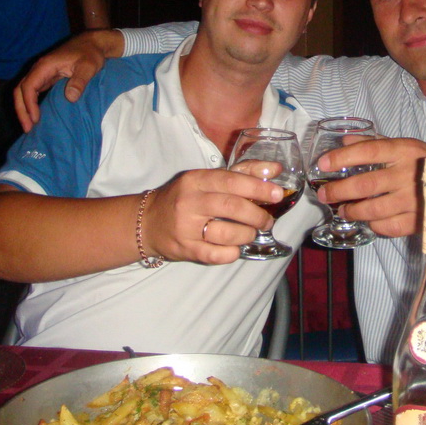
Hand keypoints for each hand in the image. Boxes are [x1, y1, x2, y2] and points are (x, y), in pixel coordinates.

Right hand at [14, 30, 122, 132]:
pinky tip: (36, 116)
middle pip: (20, 90)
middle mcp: (39, 69)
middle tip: (27, 129)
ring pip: (25, 91)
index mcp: (45, 65)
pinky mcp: (48, 78)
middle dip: (21, 109)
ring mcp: (42, 73)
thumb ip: (80, 80)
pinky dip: (31, 104)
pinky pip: (33, 92)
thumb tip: (70, 98)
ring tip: (29, 126)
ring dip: (24, 108)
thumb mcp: (89, 66)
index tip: (35, 119)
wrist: (93, 43)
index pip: (28, 86)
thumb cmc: (91, 53)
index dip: (29, 104)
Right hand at [141, 161, 279, 263]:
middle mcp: (189, 202)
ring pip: (226, 233)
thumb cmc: (185, 197)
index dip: (258, 187)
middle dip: (257, 215)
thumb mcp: (208, 178)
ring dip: (247, 234)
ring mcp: (185, 227)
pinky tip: (235, 247)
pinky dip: (232, 252)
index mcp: (196, 180)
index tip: (278, 194)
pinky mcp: (185, 249)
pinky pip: (216, 254)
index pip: (231, 181)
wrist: (147, 222)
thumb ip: (242, 172)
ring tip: (251, 233)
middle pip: (231, 207)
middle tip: (267, 220)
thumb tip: (275, 170)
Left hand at [314, 137, 425, 236]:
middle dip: (339, 191)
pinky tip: (368, 220)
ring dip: (352, 211)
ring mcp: (414, 200)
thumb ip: (376, 143)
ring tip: (342, 210)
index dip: (342, 158)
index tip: (322, 165)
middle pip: (365, 185)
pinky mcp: (419, 221)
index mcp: (405, 150)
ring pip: (373, 210)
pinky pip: (388, 227)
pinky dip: (374, 225)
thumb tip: (345, 141)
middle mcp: (407, 174)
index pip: (368, 151)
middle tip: (324, 195)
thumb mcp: (408, 145)